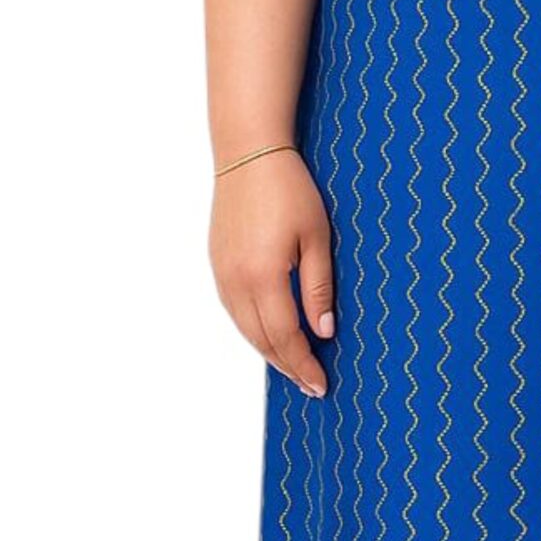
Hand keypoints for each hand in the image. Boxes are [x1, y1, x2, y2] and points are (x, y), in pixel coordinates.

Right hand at [209, 147, 335, 397]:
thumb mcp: (316, 238)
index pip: (285, 337)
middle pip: (262, 340)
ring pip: (244, 329)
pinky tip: (269, 333)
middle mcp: (236, 282)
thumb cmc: (289, 190)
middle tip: (310, 385)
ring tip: (292, 367)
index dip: (303, 364)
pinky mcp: (217, 263)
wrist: (248, 154)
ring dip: (268, 351)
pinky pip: (234, 310)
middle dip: (287, 366)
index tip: (320, 384)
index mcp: (263, 278)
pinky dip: (252, 329)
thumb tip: (323, 331)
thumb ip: (318, 288)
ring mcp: (222, 273)